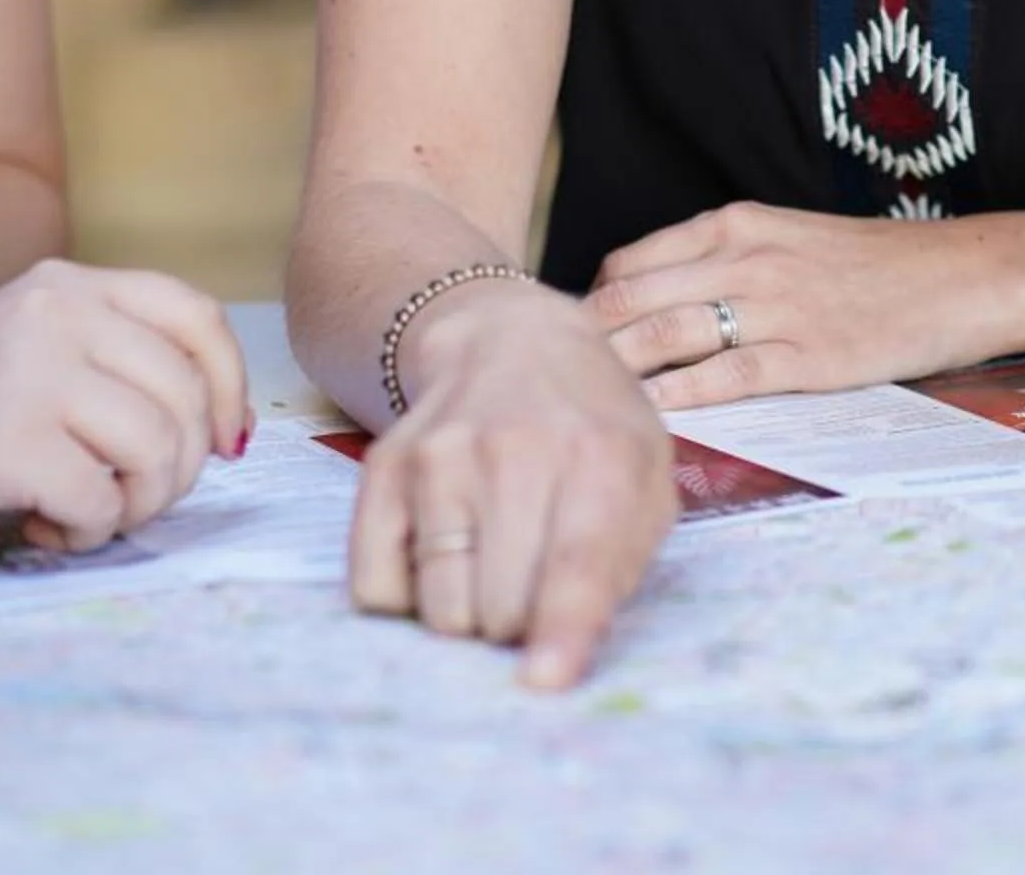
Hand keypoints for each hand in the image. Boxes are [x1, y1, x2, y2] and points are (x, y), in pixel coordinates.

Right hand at [0, 258, 250, 557]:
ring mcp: (30, 373)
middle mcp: (55, 312)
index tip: (226, 441)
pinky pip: (102, 503)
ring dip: (136, 505)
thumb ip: (114, 361)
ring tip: (86, 514)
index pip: (196, 317)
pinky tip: (42, 529)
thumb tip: (225, 425)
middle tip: (126, 497)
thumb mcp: (34, 351)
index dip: (229, 385)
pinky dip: (87, 534)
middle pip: (186, 397)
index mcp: (68, 285)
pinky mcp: (6, 442)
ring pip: (159, 450)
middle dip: (178, 468)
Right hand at [348, 277, 676, 688]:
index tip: (544, 682)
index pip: (574, 563)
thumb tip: (564, 654)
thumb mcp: (646, 479)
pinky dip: (409, 600)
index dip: (560, 632)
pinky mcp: (382, 470)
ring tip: (492, 569)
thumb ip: (624, 564)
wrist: (510, 342)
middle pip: (499, 607)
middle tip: (533, 589)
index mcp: (599, 456)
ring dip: (468, 616)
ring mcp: (438, 458)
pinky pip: (377, 589)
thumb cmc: (593, 426)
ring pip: (439, 608)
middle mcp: (513, 451)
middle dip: (520, 627)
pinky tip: (443, 559)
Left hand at [588, 201, 1008, 408]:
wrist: (964, 275)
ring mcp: (778, 307)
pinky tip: (647, 422)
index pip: (628, 263)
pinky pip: (725, 378)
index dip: (588, 308)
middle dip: (582, 345)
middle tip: (550, 387)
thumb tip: (651, 306)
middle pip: (631, 299)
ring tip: (579, 409)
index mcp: (737, 224)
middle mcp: (746, 257)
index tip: (565, 345)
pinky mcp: (810, 356)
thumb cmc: (876, 265)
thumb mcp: (788, 239)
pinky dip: (678, 400)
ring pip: (666, 336)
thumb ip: (722, 264)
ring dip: (615, 374)